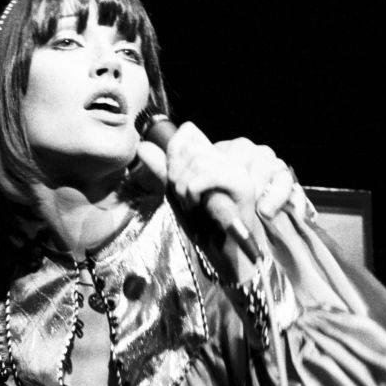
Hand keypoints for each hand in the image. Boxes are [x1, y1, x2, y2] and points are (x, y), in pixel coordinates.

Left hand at [134, 122, 294, 277]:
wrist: (223, 253)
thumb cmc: (203, 225)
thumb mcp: (177, 193)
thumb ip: (162, 169)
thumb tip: (143, 146)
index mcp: (214, 156)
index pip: (188, 132)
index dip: (173, 153)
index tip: (174, 180)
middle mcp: (229, 158)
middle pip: (190, 148)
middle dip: (176, 176)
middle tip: (184, 199)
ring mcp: (238, 169)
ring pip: (197, 161)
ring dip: (184, 188)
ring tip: (192, 205)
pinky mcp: (243, 184)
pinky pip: (206, 176)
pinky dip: (194, 192)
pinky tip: (198, 206)